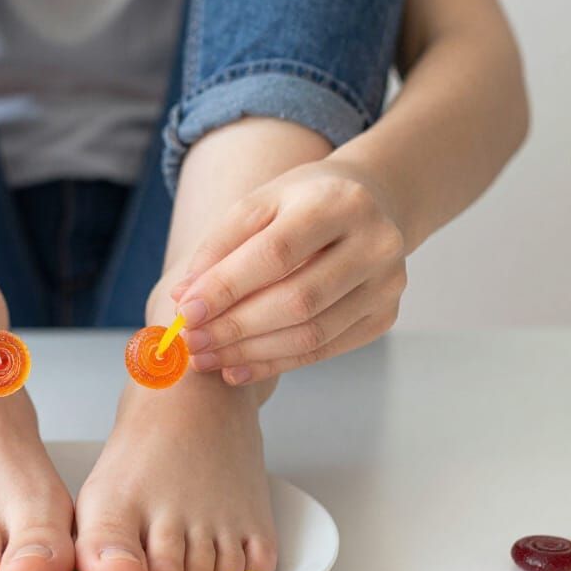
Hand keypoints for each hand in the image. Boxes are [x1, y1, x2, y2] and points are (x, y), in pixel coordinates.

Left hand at [169, 161, 407, 384]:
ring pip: (311, 333)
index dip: (228, 287)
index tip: (186, 311)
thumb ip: (219, 246)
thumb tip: (184, 297)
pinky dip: (276, 363)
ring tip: (207, 358)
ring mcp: (387, 284)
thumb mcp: (259, 204)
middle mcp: (375, 243)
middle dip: (235, 327)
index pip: (277, 254)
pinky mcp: (385, 316)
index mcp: (339, 202)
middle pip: (298, 300)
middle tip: (192, 342)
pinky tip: (238, 368)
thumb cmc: (301, 203)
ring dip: (250, 352)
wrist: (368, 204)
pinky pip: (324, 350)